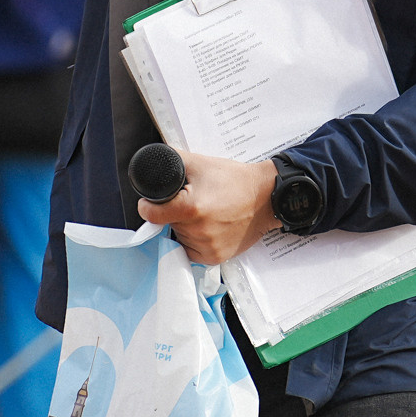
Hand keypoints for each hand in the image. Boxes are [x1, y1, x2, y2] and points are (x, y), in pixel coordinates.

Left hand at [136, 153, 277, 264]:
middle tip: (193, 201)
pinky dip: (195, 240)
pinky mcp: (215, 257)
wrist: (266, 197)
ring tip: (205, 213)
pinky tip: (209, 227)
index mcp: (191, 208)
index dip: (149, 206)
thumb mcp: (201, 163)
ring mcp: (207, 247)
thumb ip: (172, 159)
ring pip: (180, 238)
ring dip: (185, 228)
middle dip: (174, 214)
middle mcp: (198, 231)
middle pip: (168, 225)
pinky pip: (192, 251)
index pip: (152, 214)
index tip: (152, 204)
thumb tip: (153, 162)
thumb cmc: (236, 181)